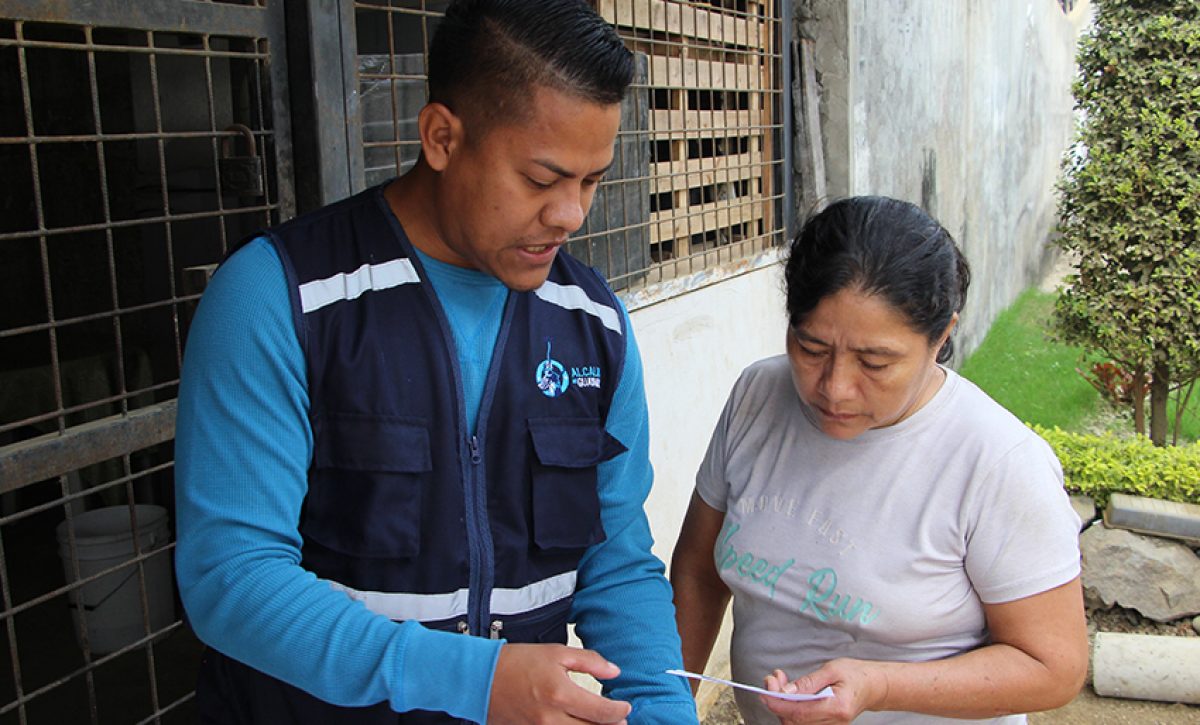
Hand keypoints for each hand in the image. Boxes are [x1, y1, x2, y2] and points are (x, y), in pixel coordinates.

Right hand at [488, 643, 631, 724]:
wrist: (481, 677)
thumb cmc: (518, 662)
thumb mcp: (556, 653)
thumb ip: (589, 661)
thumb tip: (615, 672)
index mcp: (560, 693)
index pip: (603, 712)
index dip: (620, 712)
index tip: (626, 707)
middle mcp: (551, 718)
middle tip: (620, 720)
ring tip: (600, 724)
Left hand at [760, 659, 884, 723]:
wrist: (873, 686)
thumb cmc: (855, 674)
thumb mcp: (832, 669)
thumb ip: (808, 682)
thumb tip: (785, 691)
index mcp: (838, 707)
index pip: (800, 712)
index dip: (778, 704)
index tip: (766, 690)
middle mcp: (834, 722)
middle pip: (795, 721)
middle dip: (777, 702)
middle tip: (772, 680)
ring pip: (796, 723)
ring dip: (781, 704)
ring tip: (779, 682)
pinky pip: (802, 721)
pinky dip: (790, 708)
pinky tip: (788, 693)